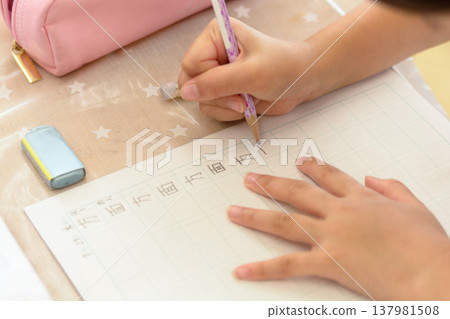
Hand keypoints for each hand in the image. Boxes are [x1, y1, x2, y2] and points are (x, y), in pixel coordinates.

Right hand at [178, 18, 316, 121]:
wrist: (303, 81)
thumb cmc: (283, 67)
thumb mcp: (251, 74)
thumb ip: (217, 83)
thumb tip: (187, 92)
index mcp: (216, 36)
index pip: (192, 64)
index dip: (208, 80)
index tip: (233, 84)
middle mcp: (213, 53)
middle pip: (191, 83)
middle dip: (217, 96)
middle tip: (241, 98)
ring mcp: (218, 74)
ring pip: (201, 98)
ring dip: (225, 106)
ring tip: (247, 100)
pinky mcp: (224, 91)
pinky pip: (212, 107)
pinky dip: (228, 112)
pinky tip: (246, 105)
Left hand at [227, 159, 449, 299]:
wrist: (432, 272)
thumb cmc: (428, 244)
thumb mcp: (415, 207)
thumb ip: (393, 188)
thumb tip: (374, 177)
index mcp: (361, 198)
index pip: (331, 177)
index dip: (313, 167)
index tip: (300, 161)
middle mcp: (340, 213)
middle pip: (298, 193)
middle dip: (271, 185)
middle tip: (250, 179)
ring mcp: (331, 236)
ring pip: (285, 223)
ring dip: (256, 215)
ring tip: (233, 211)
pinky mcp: (328, 262)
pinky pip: (288, 265)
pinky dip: (263, 269)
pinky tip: (242, 270)